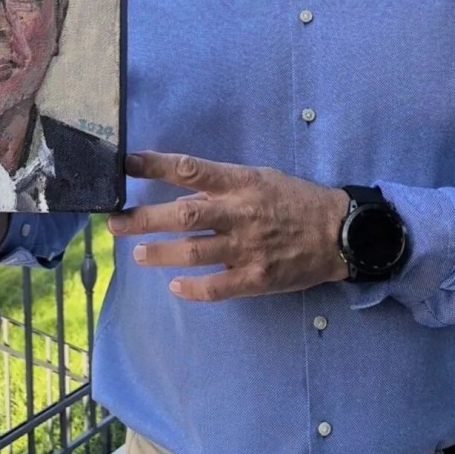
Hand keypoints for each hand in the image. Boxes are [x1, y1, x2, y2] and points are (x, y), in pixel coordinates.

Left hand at [108, 151, 349, 301]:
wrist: (339, 233)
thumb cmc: (296, 200)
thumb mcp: (261, 179)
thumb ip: (222, 188)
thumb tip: (181, 196)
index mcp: (241, 183)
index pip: (191, 169)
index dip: (155, 165)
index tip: (126, 164)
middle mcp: (240, 213)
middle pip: (183, 215)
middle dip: (143, 219)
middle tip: (114, 223)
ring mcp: (247, 248)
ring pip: (193, 252)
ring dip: (159, 254)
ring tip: (138, 255)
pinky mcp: (256, 278)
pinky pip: (216, 288)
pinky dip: (191, 290)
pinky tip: (175, 287)